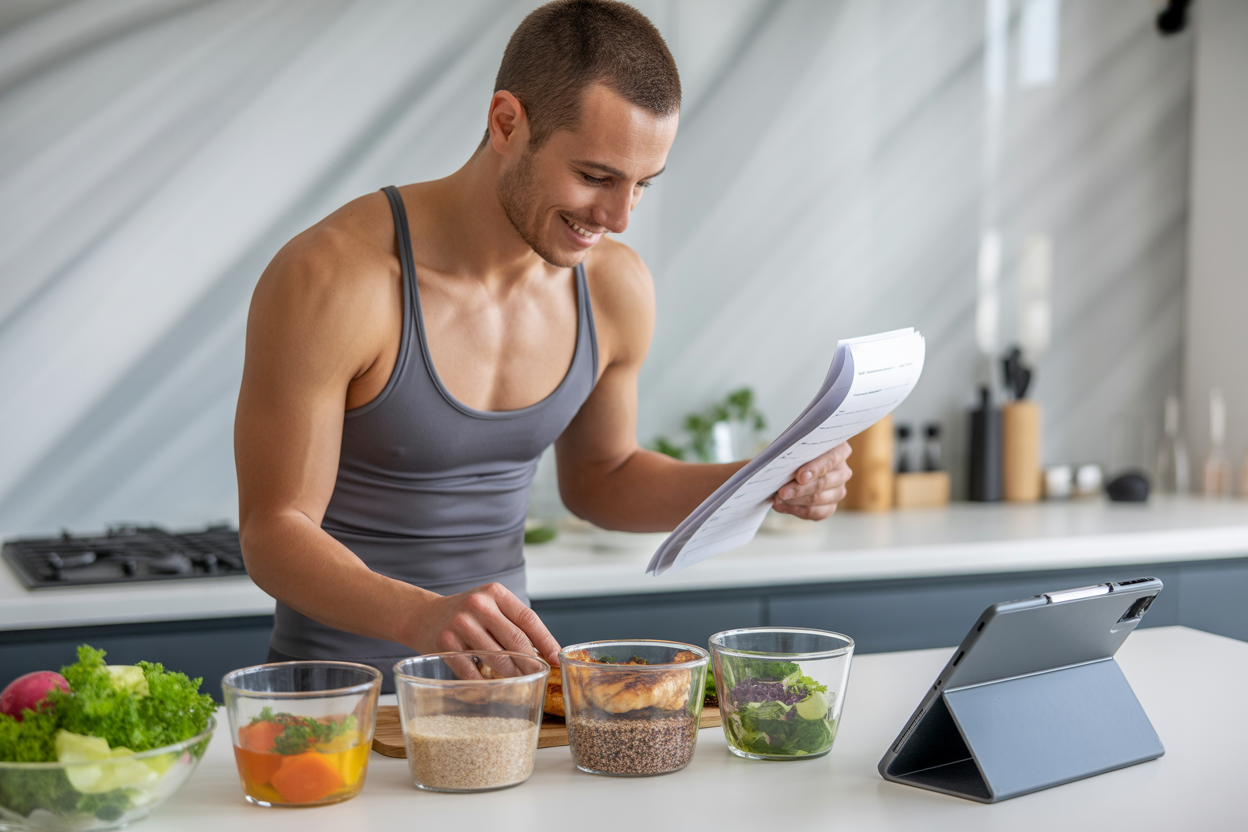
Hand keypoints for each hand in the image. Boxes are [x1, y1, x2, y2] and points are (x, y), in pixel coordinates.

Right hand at [410, 582, 561, 671]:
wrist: (423, 615)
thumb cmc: (465, 614)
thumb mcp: (490, 605)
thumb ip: (514, 622)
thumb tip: (546, 652)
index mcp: (495, 593)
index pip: (528, 619)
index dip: (546, 641)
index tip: (556, 658)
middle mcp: (479, 604)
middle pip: (515, 640)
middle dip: (531, 662)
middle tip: (540, 675)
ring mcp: (460, 623)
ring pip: (497, 657)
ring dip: (511, 674)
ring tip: (517, 679)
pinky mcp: (445, 644)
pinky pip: (473, 671)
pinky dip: (485, 683)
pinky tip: (491, 687)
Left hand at [772, 441, 852, 520]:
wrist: (795, 462)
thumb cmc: (797, 450)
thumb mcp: (797, 445)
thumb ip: (796, 454)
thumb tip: (783, 468)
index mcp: (839, 450)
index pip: (830, 460)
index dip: (815, 469)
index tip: (800, 477)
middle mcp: (843, 471)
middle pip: (823, 483)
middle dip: (800, 489)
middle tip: (782, 492)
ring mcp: (839, 490)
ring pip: (818, 499)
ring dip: (795, 501)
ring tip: (777, 500)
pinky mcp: (831, 505)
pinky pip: (816, 513)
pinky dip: (797, 510)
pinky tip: (782, 506)